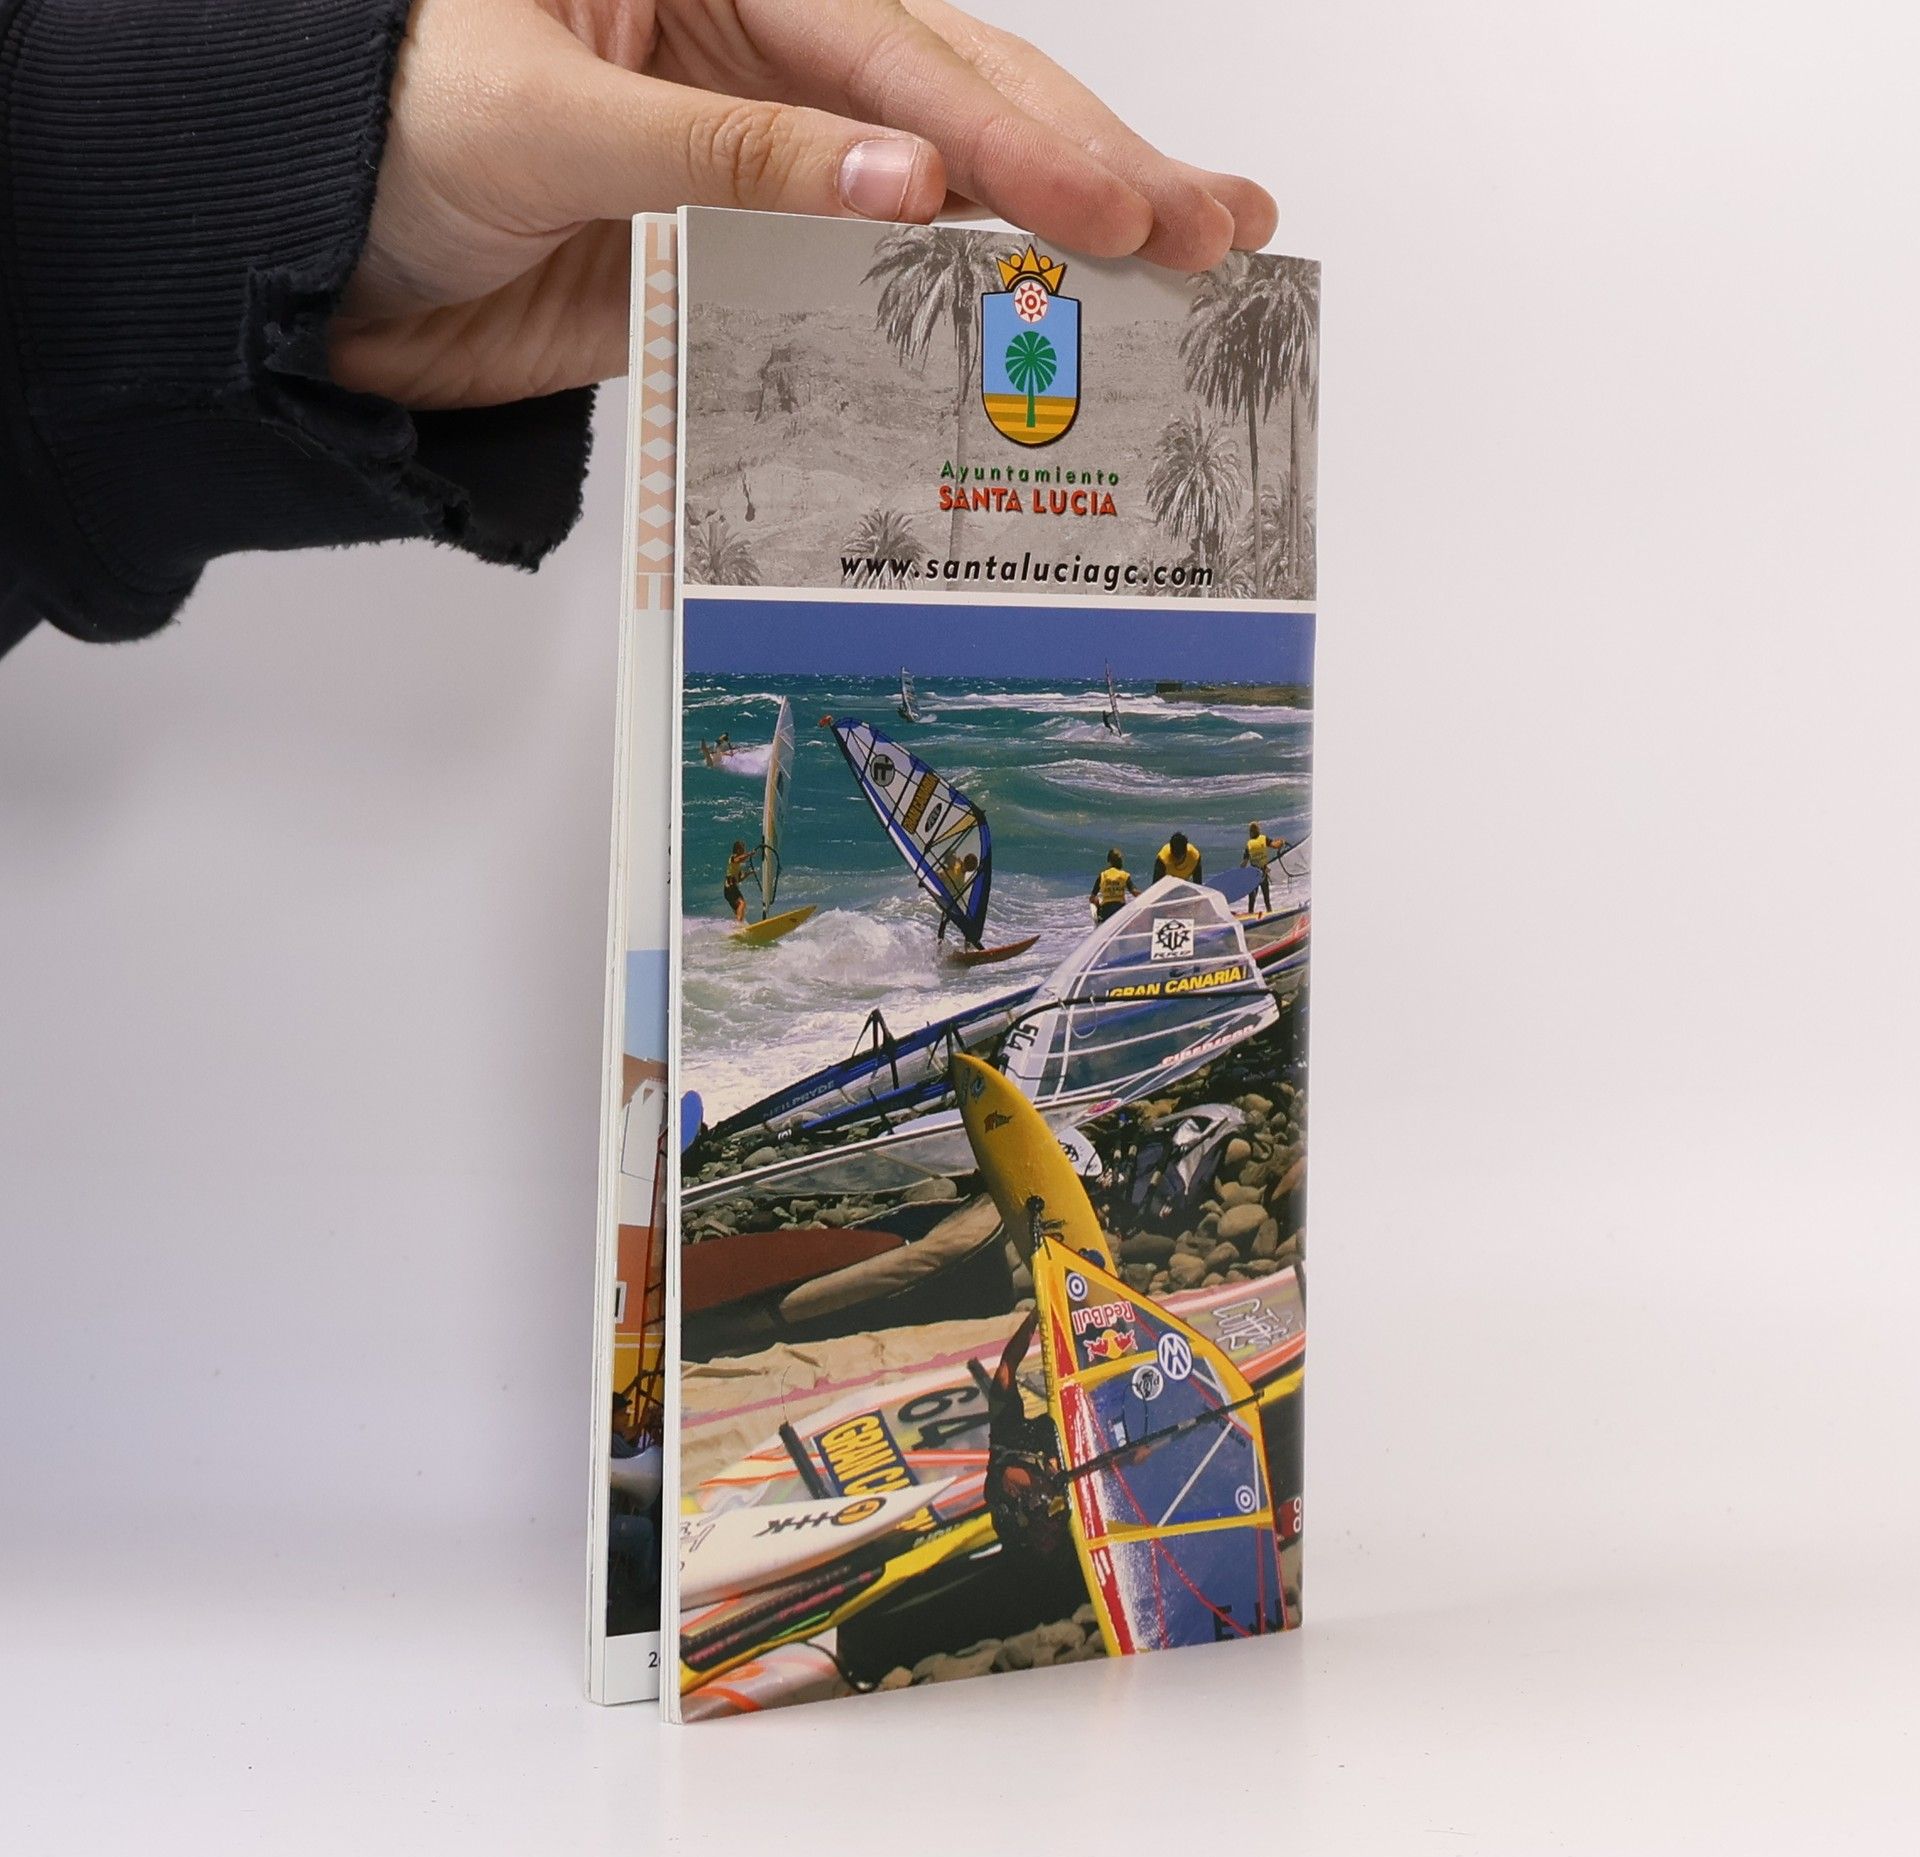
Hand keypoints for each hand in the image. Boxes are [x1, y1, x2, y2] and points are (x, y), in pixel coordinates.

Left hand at [330, 0, 1275, 408]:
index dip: (1026, 138)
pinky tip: (1038, 332)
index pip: (906, 59)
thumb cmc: (369, 125)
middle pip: (963, 108)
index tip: (1123, 213)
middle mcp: (760, 65)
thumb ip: (726, 151)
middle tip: (1218, 229)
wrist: (290, 251)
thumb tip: (905, 182)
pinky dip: (948, 315)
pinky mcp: (735, 265)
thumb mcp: (546, 115)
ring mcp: (760, 170)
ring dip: (1055, 237)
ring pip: (938, 198)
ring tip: (1178, 263)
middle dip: (1096, 168)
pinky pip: (862, 292)